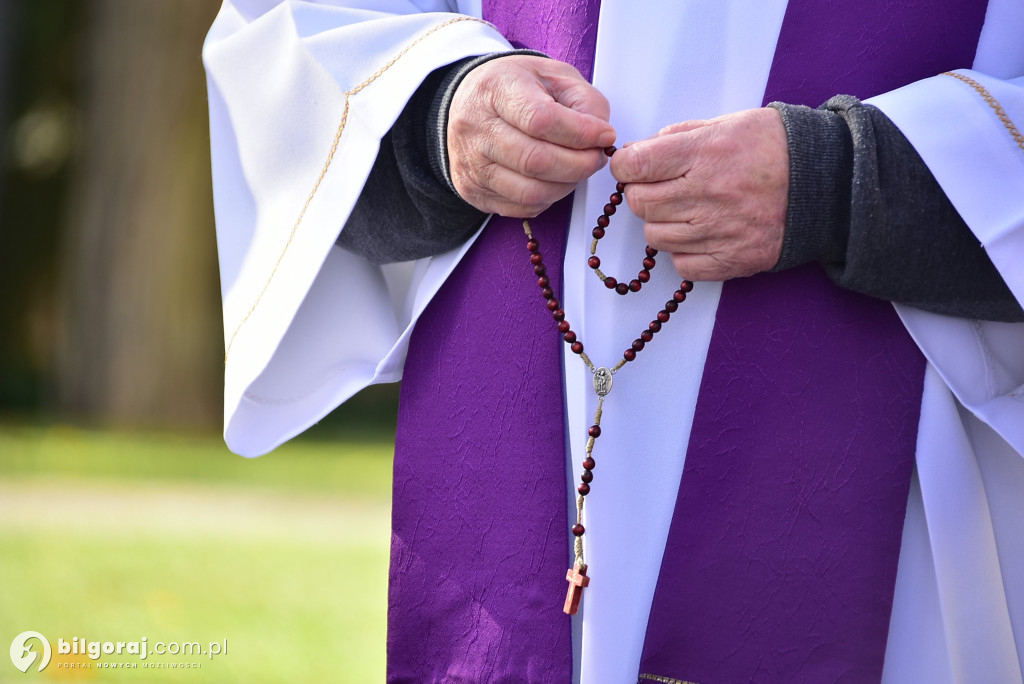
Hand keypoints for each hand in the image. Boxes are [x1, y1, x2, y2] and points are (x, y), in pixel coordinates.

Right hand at [448, 55, 615, 216]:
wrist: (470, 101)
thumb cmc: (515, 87)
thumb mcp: (554, 75)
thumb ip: (585, 101)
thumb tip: (601, 137)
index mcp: (496, 89)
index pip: (541, 120)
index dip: (581, 133)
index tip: (605, 135)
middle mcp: (476, 128)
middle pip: (536, 161)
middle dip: (579, 165)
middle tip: (596, 157)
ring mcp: (471, 164)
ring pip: (530, 192)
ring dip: (566, 186)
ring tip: (577, 169)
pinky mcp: (474, 191)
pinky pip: (521, 207)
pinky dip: (547, 199)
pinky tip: (553, 180)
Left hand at [609, 108, 788, 280]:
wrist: (827, 183)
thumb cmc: (775, 148)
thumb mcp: (727, 123)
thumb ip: (680, 136)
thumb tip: (638, 151)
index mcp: (704, 153)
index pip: (635, 165)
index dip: (626, 165)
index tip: (633, 166)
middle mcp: (707, 194)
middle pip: (641, 203)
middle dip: (642, 193)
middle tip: (661, 187)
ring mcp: (718, 231)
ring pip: (655, 236)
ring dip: (662, 223)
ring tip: (686, 210)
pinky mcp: (731, 260)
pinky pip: (681, 264)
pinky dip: (683, 252)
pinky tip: (701, 234)